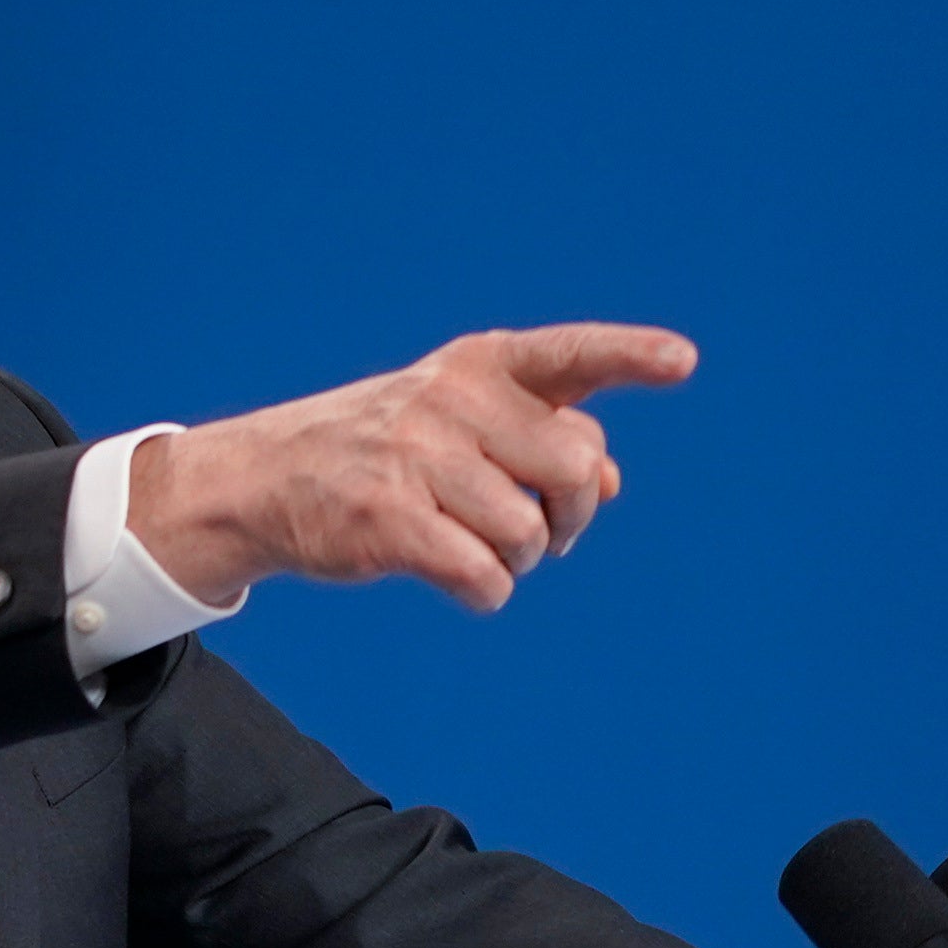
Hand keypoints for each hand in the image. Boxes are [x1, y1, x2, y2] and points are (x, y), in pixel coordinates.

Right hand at [127, 324, 690, 612]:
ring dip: (520, 558)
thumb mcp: (458, 422)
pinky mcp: (388, 521)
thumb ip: (541, 438)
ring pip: (529, 531)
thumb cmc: (382, 450)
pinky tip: (462, 581)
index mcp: (477, 367)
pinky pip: (484, 576)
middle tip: (543, 530)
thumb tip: (612, 483)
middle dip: (572, 513)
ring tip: (480, 548)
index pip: (569, 355)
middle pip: (576, 465)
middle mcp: (450, 401)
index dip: (631, 356)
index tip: (684, 362)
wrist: (262, 478)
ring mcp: (415, 458)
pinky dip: (487, 592)